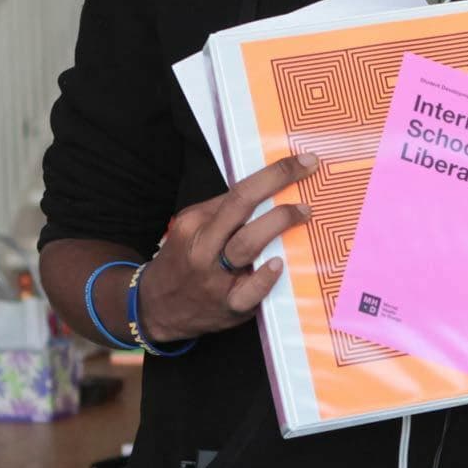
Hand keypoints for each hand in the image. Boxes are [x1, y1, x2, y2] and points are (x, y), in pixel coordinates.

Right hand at [136, 154, 318, 342]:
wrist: (157, 306)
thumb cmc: (185, 262)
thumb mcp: (194, 229)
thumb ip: (225, 213)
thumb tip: (270, 190)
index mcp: (196, 222)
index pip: (239, 191)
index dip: (275, 173)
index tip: (304, 161)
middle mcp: (204, 246)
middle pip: (241, 206)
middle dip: (278, 182)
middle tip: (309, 172)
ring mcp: (215, 278)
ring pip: (246, 244)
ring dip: (278, 223)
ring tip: (304, 213)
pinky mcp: (229, 306)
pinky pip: (249, 292)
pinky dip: (265, 278)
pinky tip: (280, 264)